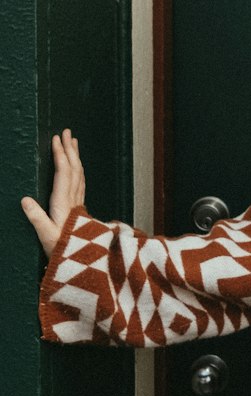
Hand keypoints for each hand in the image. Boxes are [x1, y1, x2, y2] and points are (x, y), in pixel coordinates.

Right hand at [21, 129, 86, 258]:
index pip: (64, 173)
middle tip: (67, 131)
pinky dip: (78, 170)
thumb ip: (36, 218)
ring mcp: (78, 204)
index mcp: (63, 204)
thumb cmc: (62, 251)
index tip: (56, 139)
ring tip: (74, 142)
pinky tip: (77, 167)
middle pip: (74, 169)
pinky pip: (80, 183)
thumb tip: (24, 200)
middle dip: (70, 149)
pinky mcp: (79, 209)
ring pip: (79, 174)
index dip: (60, 155)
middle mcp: (73, 200)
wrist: (82, 264)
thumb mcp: (45, 236)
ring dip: (76, 157)